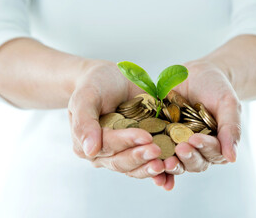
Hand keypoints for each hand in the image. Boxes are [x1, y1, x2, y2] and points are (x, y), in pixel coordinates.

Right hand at [68, 60, 165, 178]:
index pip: (107, 146)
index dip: (126, 142)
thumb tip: (90, 150)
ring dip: (150, 168)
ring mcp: (124, 153)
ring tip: (167, 165)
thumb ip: (85, 121)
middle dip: (141, 156)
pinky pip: (149, 164)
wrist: (112, 79)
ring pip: (136, 168)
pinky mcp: (141, 150)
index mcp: (87, 143)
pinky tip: (170, 176)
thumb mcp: (86, 96)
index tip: (145, 136)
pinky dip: (160, 174)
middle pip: (122, 161)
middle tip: (157, 151)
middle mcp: (105, 154)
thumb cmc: (95, 85)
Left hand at [164, 59, 240, 173]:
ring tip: (164, 161)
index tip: (196, 139)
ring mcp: (178, 146)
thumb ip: (231, 128)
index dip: (205, 147)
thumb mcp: (227, 103)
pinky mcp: (161, 140)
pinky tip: (149, 164)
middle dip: (187, 157)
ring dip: (171, 165)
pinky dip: (155, 163)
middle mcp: (197, 150)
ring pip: (177, 162)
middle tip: (180, 148)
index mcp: (216, 144)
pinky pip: (158, 154)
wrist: (195, 74)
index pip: (213, 152)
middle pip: (194, 162)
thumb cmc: (216, 87)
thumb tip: (232, 158)